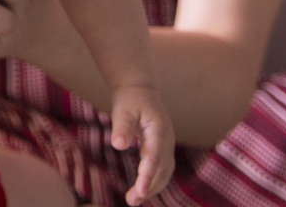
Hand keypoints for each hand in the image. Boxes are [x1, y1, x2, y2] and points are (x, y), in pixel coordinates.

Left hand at [109, 83, 174, 204]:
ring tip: (134, 200)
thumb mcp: (123, 109)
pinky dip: (154, 182)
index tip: (140, 190)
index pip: (154, 157)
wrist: (140, 90)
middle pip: (162, 169)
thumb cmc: (130, 99)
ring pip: (164, 173)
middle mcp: (167, 141)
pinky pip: (161, 170)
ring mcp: (167, 146)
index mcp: (159, 130)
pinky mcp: (162, 150)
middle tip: (132, 201)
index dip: (148, 175)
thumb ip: (122, 127)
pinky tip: (142, 191)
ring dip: (152, 188)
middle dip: (149, 187)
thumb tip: (118, 145)